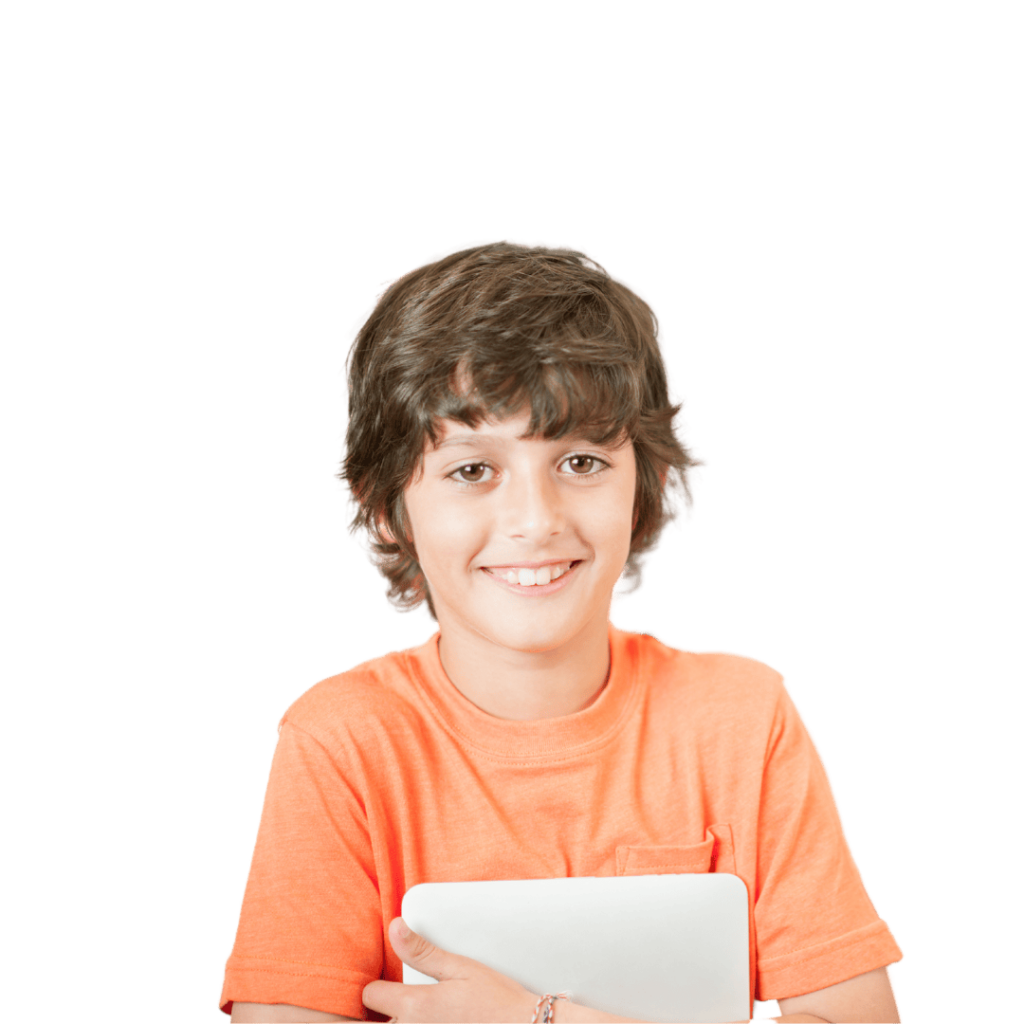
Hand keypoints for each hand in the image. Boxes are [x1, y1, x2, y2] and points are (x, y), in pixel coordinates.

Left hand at [362, 916, 540, 1022]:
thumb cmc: (496, 1000)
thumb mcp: (460, 967)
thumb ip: (422, 951)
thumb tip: (395, 928)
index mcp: (416, 1006)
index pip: (371, 995)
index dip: (378, 985)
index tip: (390, 982)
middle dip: (382, 1013)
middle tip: (397, 1003)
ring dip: (398, 1023)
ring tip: (417, 1014)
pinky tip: (433, 1022)